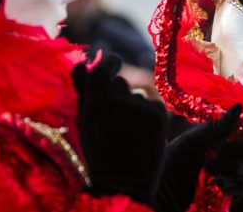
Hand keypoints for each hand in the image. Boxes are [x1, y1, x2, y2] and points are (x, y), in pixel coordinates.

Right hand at [72, 55, 167, 207]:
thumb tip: (82, 61)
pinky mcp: (159, 115)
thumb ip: (83, 89)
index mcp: (96, 102)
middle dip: (117, 94)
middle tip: (114, 118)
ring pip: (136, 94)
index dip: (109, 63)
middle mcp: (120, 101)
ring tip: (128, 131)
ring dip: (132, 105)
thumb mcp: (85, 120)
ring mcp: (141, 108)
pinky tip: (141, 133)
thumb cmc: (100, 149)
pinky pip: (151, 103)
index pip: (104, 67)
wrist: (125, 182)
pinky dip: (147, 115)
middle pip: (120, 82)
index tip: (112, 64)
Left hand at [156, 105, 242, 211]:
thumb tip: (239, 107)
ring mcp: (233, 176)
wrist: (157, 193)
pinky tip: (219, 182)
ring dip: (236, 166)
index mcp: (222, 138)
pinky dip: (237, 184)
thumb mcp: (190, 141)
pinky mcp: (232, 195)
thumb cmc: (170, 163)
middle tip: (218, 150)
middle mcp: (232, 156)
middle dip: (242, 148)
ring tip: (208, 168)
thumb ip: (216, 127)